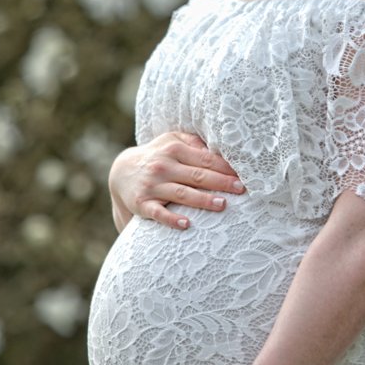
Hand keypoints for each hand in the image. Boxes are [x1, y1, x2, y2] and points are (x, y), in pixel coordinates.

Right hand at [109, 132, 244, 231]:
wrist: (121, 172)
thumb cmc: (157, 155)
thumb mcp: (171, 140)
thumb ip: (193, 141)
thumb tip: (219, 148)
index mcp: (174, 149)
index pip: (205, 159)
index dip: (225, 167)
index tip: (244, 174)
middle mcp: (163, 166)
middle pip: (197, 176)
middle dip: (221, 183)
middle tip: (241, 189)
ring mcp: (152, 185)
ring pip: (182, 194)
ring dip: (203, 200)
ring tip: (222, 205)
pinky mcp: (142, 203)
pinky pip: (158, 213)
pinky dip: (172, 219)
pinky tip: (186, 224)